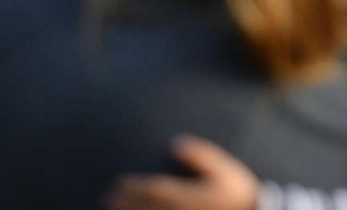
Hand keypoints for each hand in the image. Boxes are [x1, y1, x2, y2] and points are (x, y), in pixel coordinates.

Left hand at [104, 136, 259, 209]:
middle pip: (145, 209)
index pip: (153, 191)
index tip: (117, 185)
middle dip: (124, 204)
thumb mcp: (226, 172)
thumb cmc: (239, 195)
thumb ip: (202, 157)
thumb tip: (177, 143)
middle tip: (108, 199)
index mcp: (186, 197)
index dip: (131, 189)